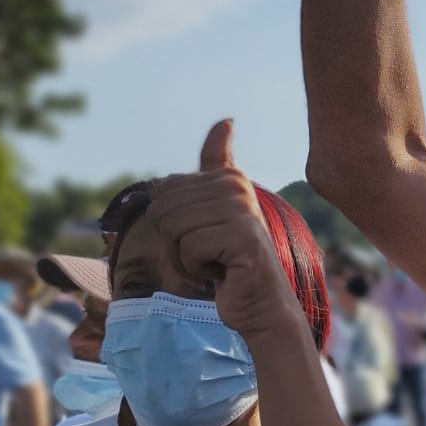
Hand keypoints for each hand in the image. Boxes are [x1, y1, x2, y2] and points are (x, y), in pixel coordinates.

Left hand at [144, 122, 301, 342]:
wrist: (261, 305)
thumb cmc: (233, 263)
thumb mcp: (216, 211)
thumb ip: (217, 167)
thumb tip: (227, 120)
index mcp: (229, 178)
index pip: (163, 192)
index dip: (172, 224)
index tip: (205, 238)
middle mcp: (237, 188)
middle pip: (164, 208)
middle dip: (174, 242)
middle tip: (207, 256)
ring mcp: (242, 211)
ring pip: (173, 228)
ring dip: (184, 258)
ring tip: (215, 264)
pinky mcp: (243, 237)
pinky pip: (189, 248)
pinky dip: (197, 270)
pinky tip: (224, 274)